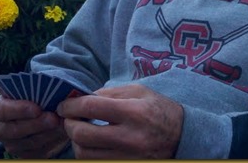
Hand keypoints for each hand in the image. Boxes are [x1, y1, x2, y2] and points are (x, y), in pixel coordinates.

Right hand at [0, 95, 69, 157]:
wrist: (46, 110)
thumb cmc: (38, 95)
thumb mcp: (36, 88)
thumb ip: (38, 88)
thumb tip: (53, 91)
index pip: (0, 110)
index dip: (18, 110)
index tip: (37, 109)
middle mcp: (0, 128)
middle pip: (14, 130)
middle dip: (36, 124)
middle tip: (53, 118)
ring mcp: (11, 144)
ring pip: (29, 142)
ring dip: (47, 133)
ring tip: (61, 123)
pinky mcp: (25, 154)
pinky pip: (38, 151)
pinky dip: (52, 141)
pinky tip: (61, 131)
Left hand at [57, 84, 183, 158]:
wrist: (183, 136)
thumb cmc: (159, 109)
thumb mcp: (139, 91)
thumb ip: (109, 93)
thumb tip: (81, 98)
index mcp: (134, 112)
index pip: (91, 108)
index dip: (71, 106)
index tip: (64, 105)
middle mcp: (130, 138)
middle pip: (83, 135)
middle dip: (69, 126)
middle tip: (68, 119)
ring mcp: (128, 158)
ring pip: (85, 155)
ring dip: (76, 142)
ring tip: (80, 132)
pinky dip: (88, 154)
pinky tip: (91, 144)